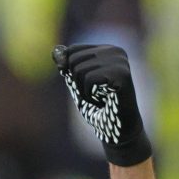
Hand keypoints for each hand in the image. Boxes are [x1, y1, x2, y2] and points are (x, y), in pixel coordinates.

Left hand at [53, 44, 152, 166]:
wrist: (116, 129)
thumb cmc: (98, 106)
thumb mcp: (77, 83)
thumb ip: (67, 66)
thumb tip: (55, 51)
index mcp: (107, 49)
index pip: (73, 50)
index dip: (70, 71)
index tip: (88, 86)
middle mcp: (116, 51)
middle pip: (73, 59)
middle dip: (77, 82)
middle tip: (95, 94)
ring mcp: (120, 61)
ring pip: (79, 70)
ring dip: (83, 91)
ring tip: (100, 98)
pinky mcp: (122, 74)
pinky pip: (89, 80)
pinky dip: (89, 95)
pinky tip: (104, 101)